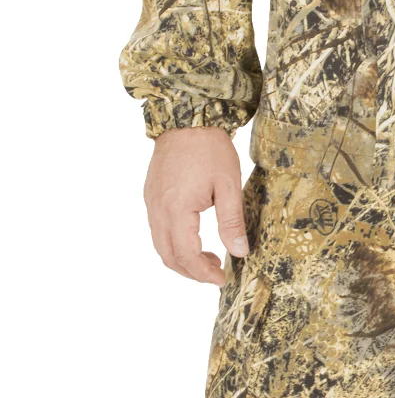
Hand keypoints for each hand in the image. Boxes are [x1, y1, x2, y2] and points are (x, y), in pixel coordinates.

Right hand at [144, 127, 247, 285]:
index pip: (186, 255)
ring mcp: (151, 203)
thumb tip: (239, 252)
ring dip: (182, 258)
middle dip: (191, 272)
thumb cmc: (209, 148)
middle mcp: (158, 209)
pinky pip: (157, 230)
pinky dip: (174, 243)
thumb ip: (231, 222)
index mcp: (176, 209)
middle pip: (168, 256)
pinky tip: (195, 238)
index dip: (203, 273)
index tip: (221, 279)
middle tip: (215, 274)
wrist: (187, 118)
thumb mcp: (228, 185)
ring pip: (160, 245)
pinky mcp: (151, 196)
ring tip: (208, 257)